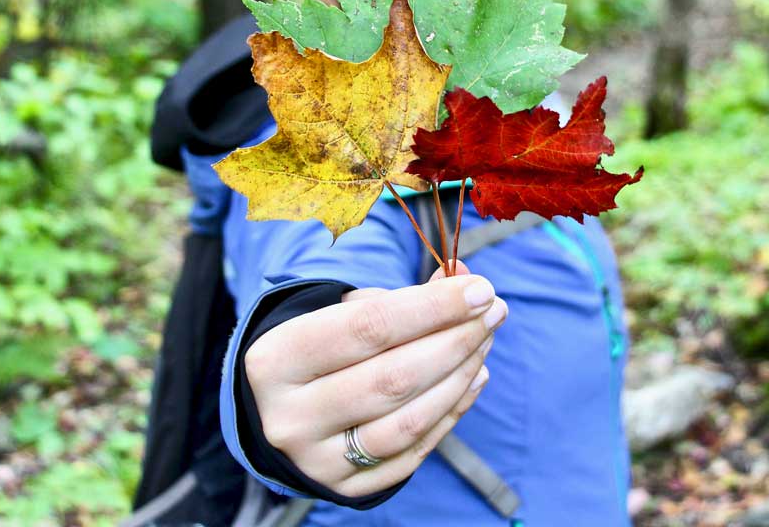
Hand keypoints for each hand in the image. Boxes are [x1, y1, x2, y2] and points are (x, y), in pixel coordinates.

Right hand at [243, 261, 507, 497]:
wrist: (274, 413)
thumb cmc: (316, 350)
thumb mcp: (339, 314)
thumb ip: (400, 298)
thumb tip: (464, 279)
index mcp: (275, 360)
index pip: (369, 328)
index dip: (433, 307)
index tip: (479, 288)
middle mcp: (290, 417)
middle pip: (393, 377)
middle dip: (456, 340)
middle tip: (494, 310)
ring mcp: (316, 461)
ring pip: (407, 421)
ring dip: (460, 376)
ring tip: (485, 341)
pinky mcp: (345, 490)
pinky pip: (413, 452)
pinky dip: (452, 411)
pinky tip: (473, 376)